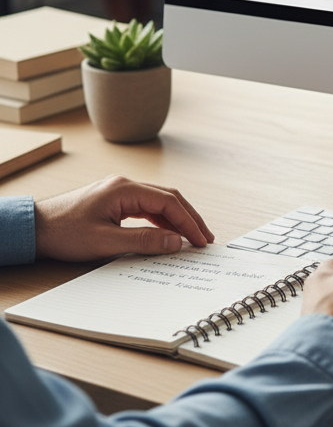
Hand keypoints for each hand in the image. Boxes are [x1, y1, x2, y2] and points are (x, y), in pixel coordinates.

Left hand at [34, 176, 213, 261]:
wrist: (34, 228)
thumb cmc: (63, 232)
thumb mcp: (105, 241)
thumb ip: (143, 241)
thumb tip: (176, 242)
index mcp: (125, 189)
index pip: (169, 202)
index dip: (188, 221)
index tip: (201, 239)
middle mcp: (125, 185)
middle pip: (169, 198)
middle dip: (189, 218)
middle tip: (205, 237)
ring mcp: (120, 192)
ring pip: (159, 202)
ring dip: (177, 219)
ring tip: (191, 237)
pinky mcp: (115, 201)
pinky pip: (146, 208)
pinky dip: (161, 220)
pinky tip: (168, 232)